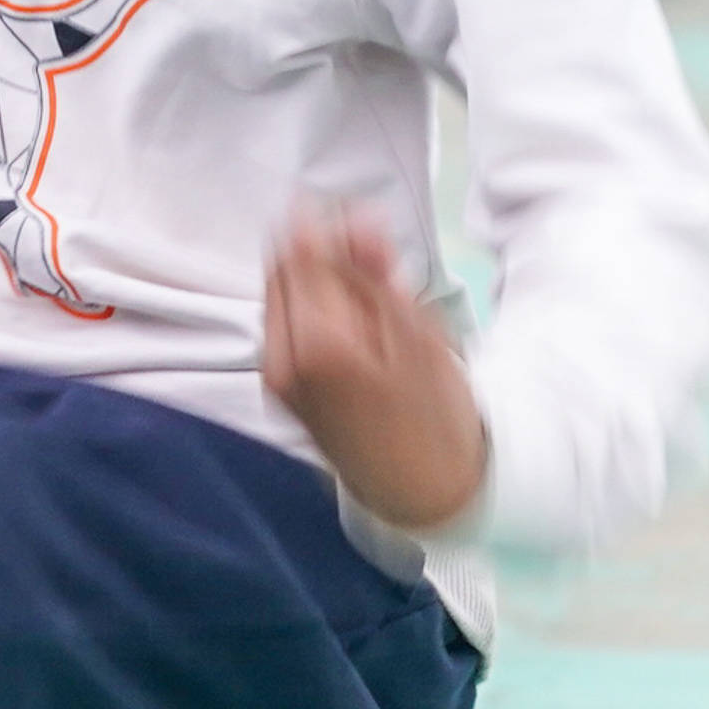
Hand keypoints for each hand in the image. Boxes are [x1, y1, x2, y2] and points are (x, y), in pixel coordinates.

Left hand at [260, 200, 489, 535]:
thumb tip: (354, 217)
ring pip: (282, 296)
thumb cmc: (434, 416)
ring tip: (374, 311)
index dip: (331, 226)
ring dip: (318, 285)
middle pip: (282, 269)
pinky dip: (314, 314)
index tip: (367, 234)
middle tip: (378, 274)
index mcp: (316, 343)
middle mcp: (279, 359)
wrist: (422, 491)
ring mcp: (274, 377)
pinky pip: (285, 327)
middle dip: (322, 256)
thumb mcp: (420, 335)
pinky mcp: (278, 389)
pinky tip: (357, 336)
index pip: (299, 248)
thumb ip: (377, 274)